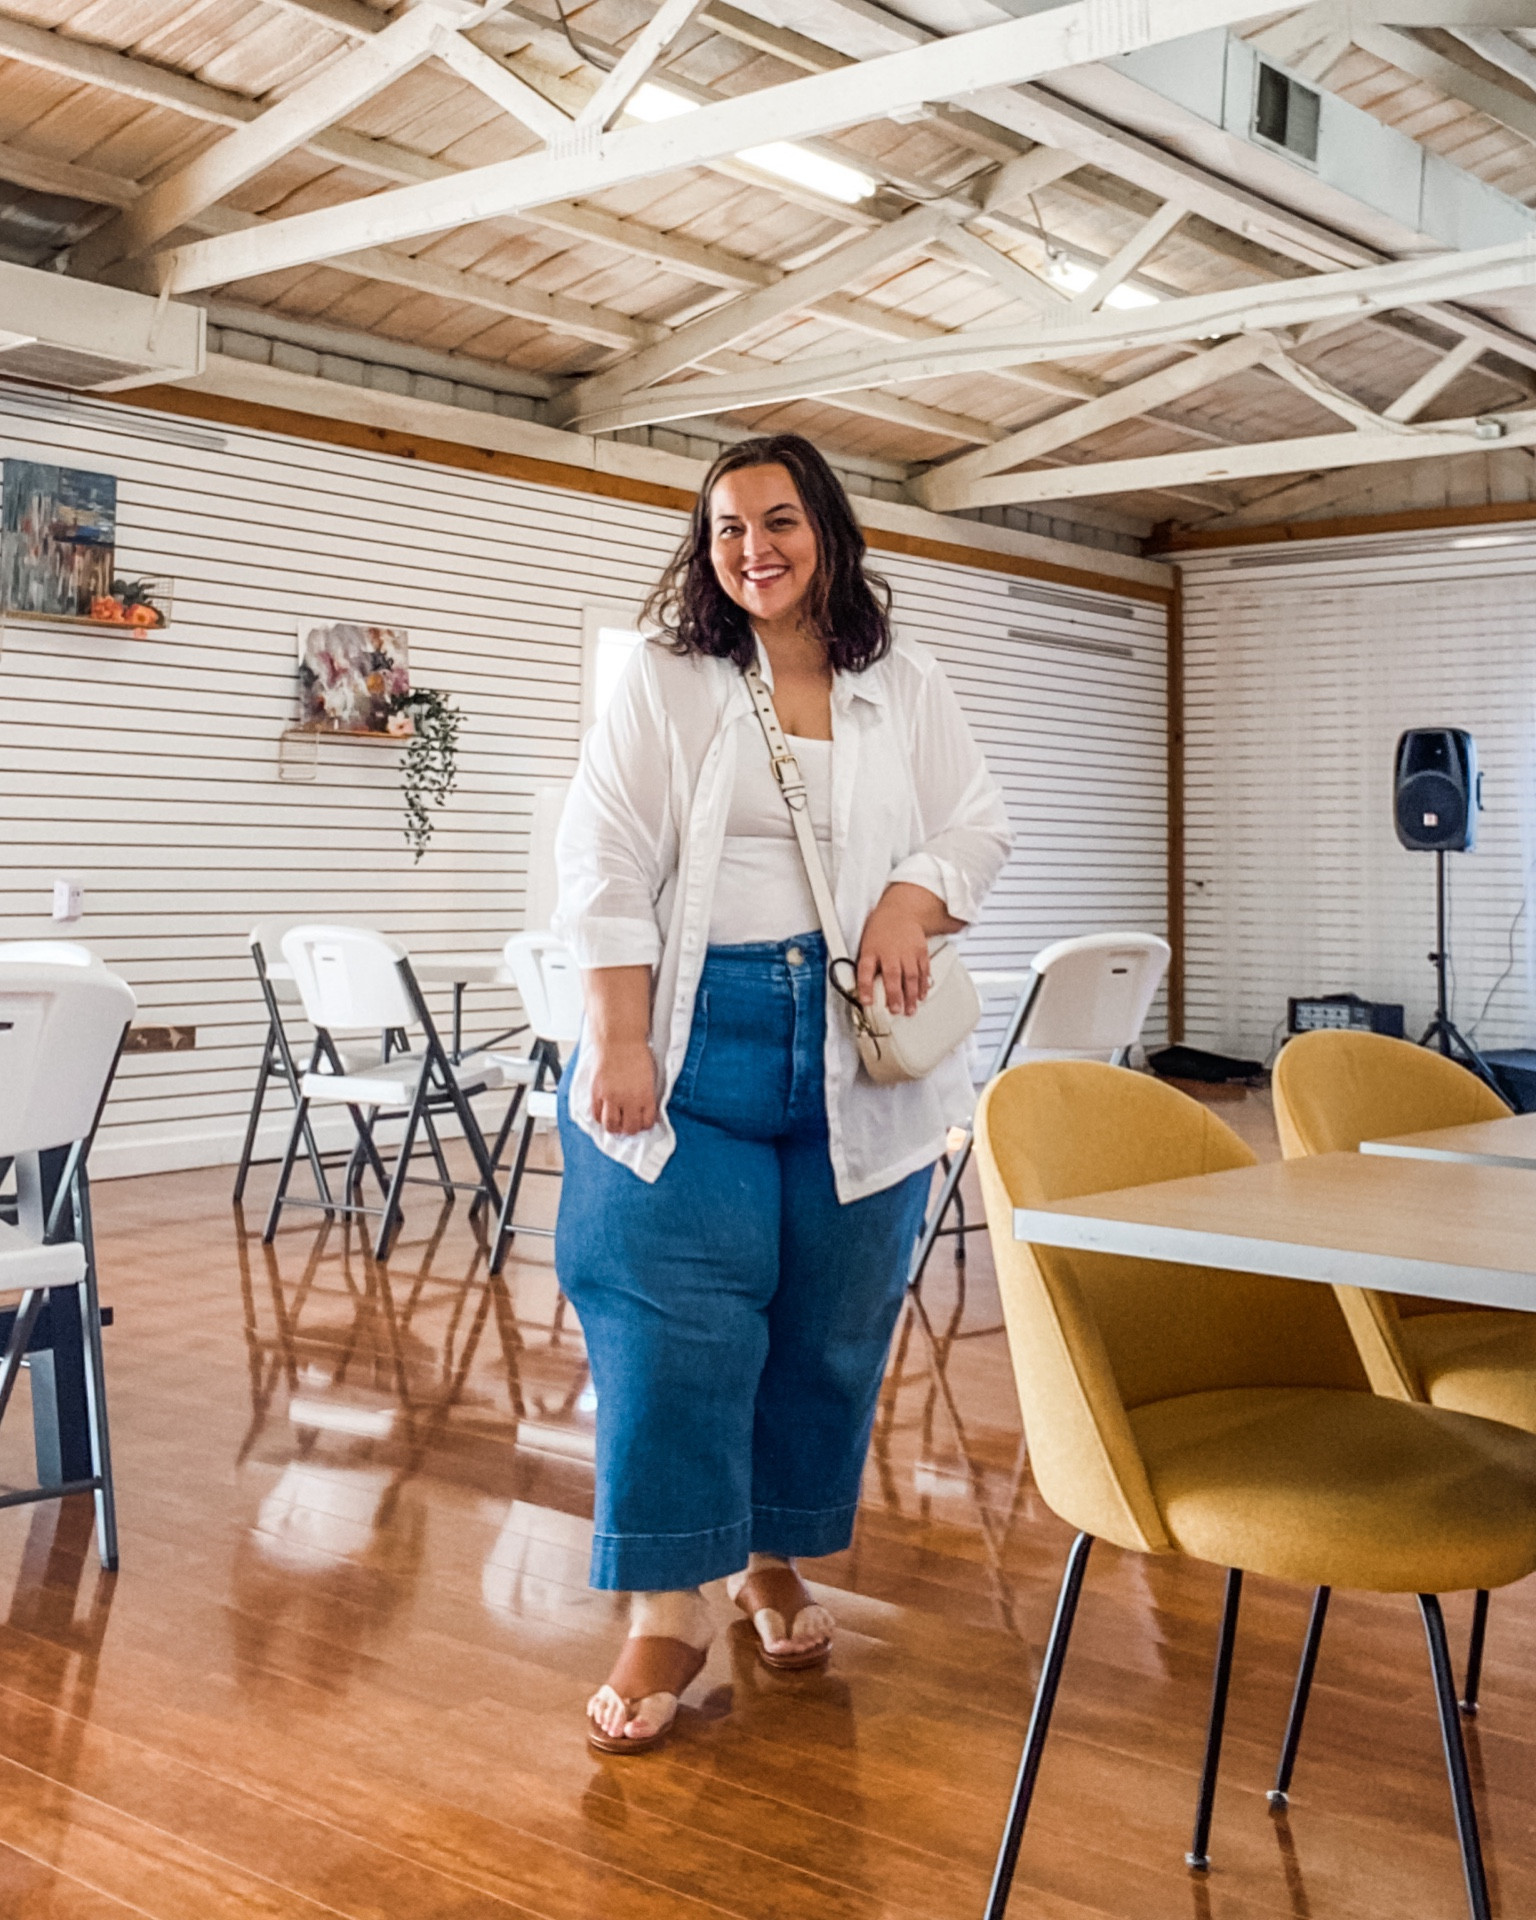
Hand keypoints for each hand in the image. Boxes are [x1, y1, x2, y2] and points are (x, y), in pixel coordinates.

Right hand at [590, 1041, 657, 1134]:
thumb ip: (647, 1095)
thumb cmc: (636, 1053)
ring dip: (614, 1127)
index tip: (643, 1121)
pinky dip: (600, 1118)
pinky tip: (604, 1113)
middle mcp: (629, 1099)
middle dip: (630, 1129)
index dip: (645, 1125)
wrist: (619, 1039)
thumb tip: (645, 1109)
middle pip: (630, 1128)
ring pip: (611, 1126)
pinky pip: (596, 1115)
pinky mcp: (597, 1093)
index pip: (647, 1122)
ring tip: (616, 1122)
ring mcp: (611, 1097)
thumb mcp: (650, 1076)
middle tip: (629, 1124)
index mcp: (646, 1095)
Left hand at [856, 894, 932, 1017]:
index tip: (866, 1001)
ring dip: (911, 995)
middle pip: (892, 976)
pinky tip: (921, 995)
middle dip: (894, 995)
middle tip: (896, 1010)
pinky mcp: (920, 951)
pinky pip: (923, 971)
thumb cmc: (881, 930)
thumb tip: (865, 990)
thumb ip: (867, 967)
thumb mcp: (866, 945)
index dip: (865, 987)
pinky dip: (923, 985)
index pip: (866, 970)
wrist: (902, 910)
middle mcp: (890, 952)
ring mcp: (907, 952)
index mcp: (872, 950)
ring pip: (910, 976)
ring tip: (910, 1010)